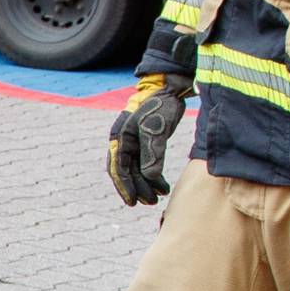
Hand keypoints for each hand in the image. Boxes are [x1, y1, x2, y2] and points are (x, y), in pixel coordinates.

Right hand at [107, 75, 192, 206]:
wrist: (170, 88)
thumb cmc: (160, 105)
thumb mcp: (156, 129)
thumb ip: (152, 153)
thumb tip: (149, 177)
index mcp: (120, 137)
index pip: (118, 168)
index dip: (125, 186)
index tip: (133, 202)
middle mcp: (124, 142)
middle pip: (128, 172)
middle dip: (138, 188)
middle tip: (150, 203)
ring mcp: (135, 142)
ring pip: (138, 170)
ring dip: (147, 184)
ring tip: (159, 197)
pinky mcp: (147, 142)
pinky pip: (147, 164)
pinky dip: (154, 176)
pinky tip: (163, 185)